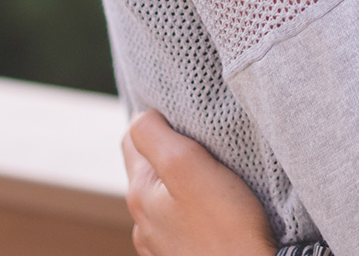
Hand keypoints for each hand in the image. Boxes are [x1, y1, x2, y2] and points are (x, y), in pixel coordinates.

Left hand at [122, 109, 276, 255]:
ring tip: (217, 181)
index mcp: (139, 194)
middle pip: (152, 169)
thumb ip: (153, 134)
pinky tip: (218, 213)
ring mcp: (162, 245)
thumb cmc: (226, 225)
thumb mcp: (184, 164)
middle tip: (208, 149)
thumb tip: (142, 115)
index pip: (132, 139)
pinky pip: (185, 222)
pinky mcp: (185, 255)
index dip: (158, 122)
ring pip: (169, 198)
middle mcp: (144, 223)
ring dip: (186, 185)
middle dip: (174, 153)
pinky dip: (197, 211)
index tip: (189, 122)